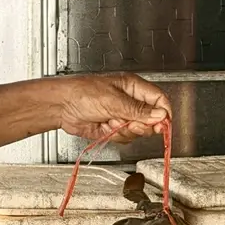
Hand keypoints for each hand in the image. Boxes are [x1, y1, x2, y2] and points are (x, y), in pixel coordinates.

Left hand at [55, 72, 170, 143]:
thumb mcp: (113, 101)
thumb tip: (160, 115)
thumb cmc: (82, 93)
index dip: (163, 113)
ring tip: (110, 121)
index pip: (159, 100)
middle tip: (130, 124)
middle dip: (141, 125)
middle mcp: (130, 101)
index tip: (162, 125)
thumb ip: (138, 110)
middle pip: (151, 119)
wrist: (61, 106)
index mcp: (133, 87)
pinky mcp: (113, 128)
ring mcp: (121, 115)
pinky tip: (105, 127)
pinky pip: (124, 137)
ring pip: (137, 131)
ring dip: (125, 130)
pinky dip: (116, 135)